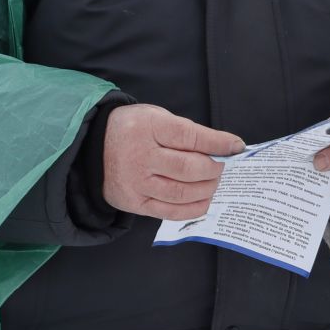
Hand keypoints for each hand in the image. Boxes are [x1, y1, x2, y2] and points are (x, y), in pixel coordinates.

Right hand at [102, 104, 244, 219]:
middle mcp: (140, 156)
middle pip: (189, 168)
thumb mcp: (156, 117)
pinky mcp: (134, 202)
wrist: (93, 149)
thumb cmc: (132, 130)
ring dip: (207, 189)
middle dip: (214, 169)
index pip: (191, 137)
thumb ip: (186, 132)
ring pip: (182, 192)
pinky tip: (203, 200)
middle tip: (223, 167)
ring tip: (214, 182)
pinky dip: (193, 208)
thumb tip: (223, 148)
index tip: (236, 147)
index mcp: (147, 127)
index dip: (218, 143)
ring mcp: (136, 182)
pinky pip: (170, 212)